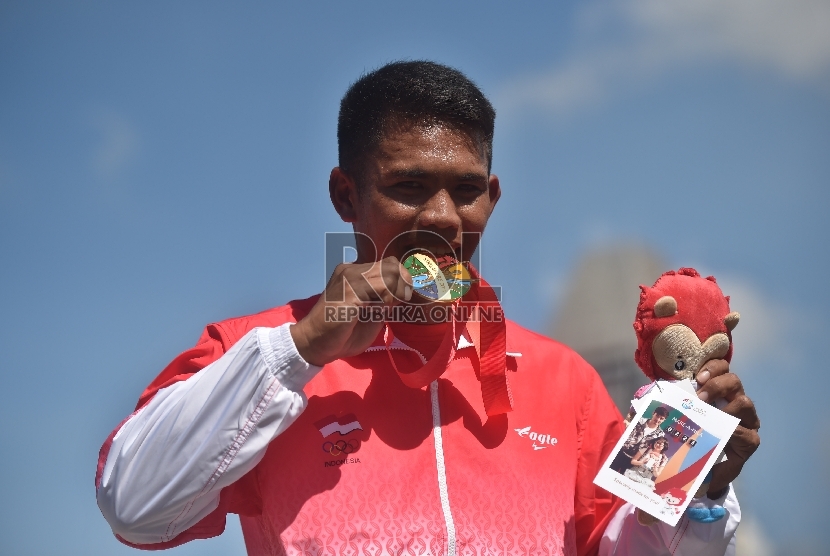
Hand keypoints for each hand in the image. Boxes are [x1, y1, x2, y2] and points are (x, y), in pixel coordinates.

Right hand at [290, 257, 412, 365]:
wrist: (315, 344)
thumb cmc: (342, 332)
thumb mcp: (371, 312)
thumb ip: (385, 300)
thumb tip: (404, 292)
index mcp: (354, 272)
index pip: (388, 264)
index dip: (401, 278)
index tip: (404, 296)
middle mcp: (351, 270)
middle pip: (391, 265)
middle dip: (403, 284)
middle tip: (400, 302)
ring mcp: (349, 278)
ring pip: (389, 274)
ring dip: (396, 292)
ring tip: (389, 307)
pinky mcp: (349, 292)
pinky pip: (382, 288)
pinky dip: (388, 299)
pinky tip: (380, 310)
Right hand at [695, 360, 760, 494]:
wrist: (695, 424)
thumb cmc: (704, 447)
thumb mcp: (711, 465)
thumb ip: (710, 474)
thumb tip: (706, 489)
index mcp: (745, 438)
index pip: (747, 435)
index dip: (735, 432)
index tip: (718, 432)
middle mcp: (743, 414)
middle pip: (745, 404)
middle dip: (726, 406)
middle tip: (703, 409)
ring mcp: (732, 392)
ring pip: (734, 382)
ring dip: (717, 387)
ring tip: (699, 393)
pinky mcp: (719, 376)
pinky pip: (721, 366)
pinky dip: (712, 369)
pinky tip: (698, 376)